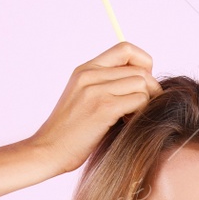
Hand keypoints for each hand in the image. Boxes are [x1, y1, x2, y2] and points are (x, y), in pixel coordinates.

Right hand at [28, 42, 161, 173]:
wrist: (47, 150)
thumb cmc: (71, 131)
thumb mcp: (84, 98)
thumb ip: (107, 85)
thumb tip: (144, 82)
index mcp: (85, 69)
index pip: (126, 49)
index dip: (143, 63)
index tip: (142, 84)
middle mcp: (90, 74)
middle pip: (140, 70)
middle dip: (151, 89)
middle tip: (141, 108)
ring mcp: (96, 90)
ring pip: (143, 84)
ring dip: (146, 103)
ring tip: (132, 117)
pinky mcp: (104, 108)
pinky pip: (140, 100)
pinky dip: (142, 113)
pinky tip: (128, 124)